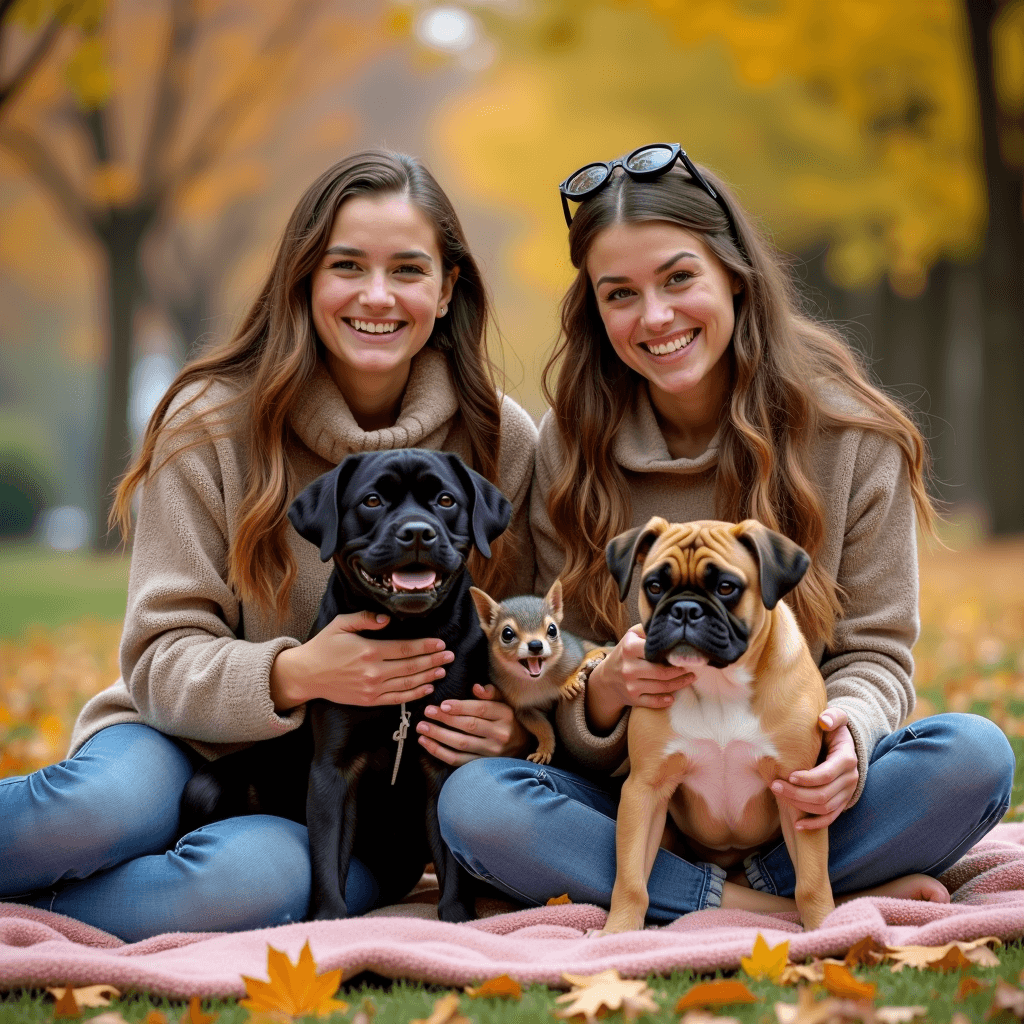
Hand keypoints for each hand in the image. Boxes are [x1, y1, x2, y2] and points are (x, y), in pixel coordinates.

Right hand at [269, 611, 453, 708]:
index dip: (425, 646)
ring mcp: (372, 689)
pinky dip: (414, 694)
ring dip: (428, 676)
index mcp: (369, 651)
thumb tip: (387, 619)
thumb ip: (365, 618)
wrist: (307, 674)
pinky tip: (427, 688)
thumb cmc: (324, 646)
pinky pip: (397, 698)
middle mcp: (373, 672)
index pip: (405, 649)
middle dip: (433, 660)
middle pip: (411, 666)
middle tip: (450, 655)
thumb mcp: (341, 624)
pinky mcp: (369, 700)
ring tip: (443, 670)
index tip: (440, 643)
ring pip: (408, 683)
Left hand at [416, 683, 529, 766]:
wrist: (523, 747)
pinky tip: (426, 743)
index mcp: (506, 715)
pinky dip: (440, 752)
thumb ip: (492, 693)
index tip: (442, 704)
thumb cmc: (509, 720)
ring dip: (438, 736)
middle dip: (445, 719)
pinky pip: (458, 760)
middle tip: (427, 712)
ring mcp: (492, 752)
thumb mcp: (506, 703)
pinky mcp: (482, 765)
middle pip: (469, 726)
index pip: (481, 710)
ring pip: (461, 744)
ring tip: (421, 728)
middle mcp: (500, 734)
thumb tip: (476, 687)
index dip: (460, 707)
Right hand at [585, 625, 695, 730]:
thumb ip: (647, 628)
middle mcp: (629, 668)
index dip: (673, 653)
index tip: (685, 653)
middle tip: (692, 668)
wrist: (606, 678)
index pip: (655, 650)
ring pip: (661, 687)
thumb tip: (669, 622)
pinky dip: (665, 701)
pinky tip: (673, 697)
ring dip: (680, 684)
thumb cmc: (624, 653)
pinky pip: (653, 702)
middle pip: (662, 672)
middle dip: (681, 671)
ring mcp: (630, 685)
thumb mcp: (631, 636)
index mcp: (629, 648)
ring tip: (690, 678)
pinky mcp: (632, 699)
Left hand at [770, 708, 858, 829]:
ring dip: (801, 806)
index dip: (807, 778)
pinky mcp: (842, 802)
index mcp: (847, 759)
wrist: (843, 743)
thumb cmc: (832, 729)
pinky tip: (798, 826)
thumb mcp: (835, 719)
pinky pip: (831, 818)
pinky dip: (815, 824)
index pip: (826, 775)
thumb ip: (832, 717)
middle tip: (774, 785)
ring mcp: (847, 793)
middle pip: (823, 795)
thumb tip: (824, 721)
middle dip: (797, 793)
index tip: (789, 775)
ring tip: (779, 796)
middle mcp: (850, 778)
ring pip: (825, 808)